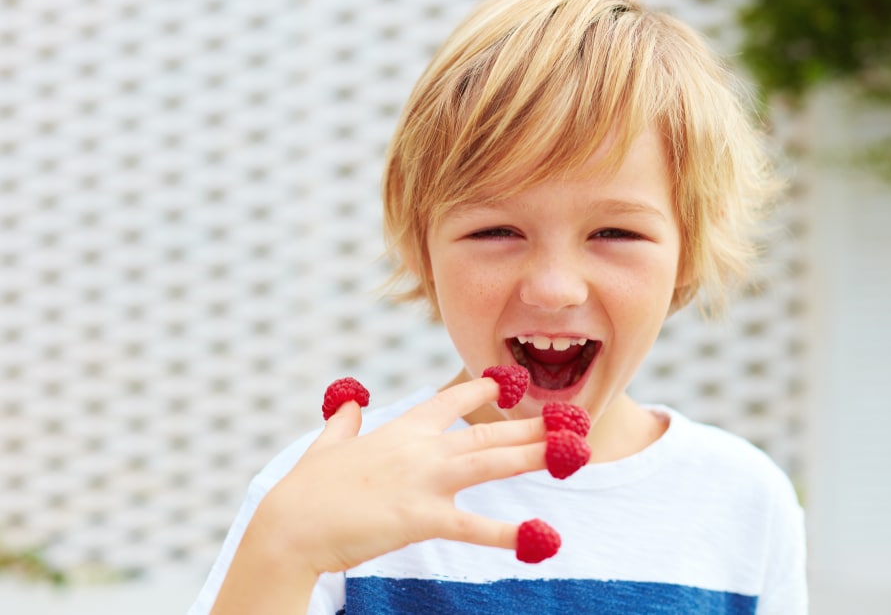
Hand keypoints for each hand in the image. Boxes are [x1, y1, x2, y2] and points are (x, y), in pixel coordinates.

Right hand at [248, 376, 545, 575]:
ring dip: (533, 456)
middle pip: (487, 432)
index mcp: (401, 430)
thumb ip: (343, 424)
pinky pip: (475, 526)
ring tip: (569, 453)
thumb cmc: (305, 491)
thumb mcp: (326, 446)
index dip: (482, 390)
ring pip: (491, 463)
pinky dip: (508, 533)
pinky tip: (539, 537)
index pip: (450, 401)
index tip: (506, 383)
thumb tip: (349, 405)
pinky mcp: (423, 517)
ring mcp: (425, 481)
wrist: (290, 526)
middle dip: (529, 427)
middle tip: (565, 422)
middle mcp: (420, 448)